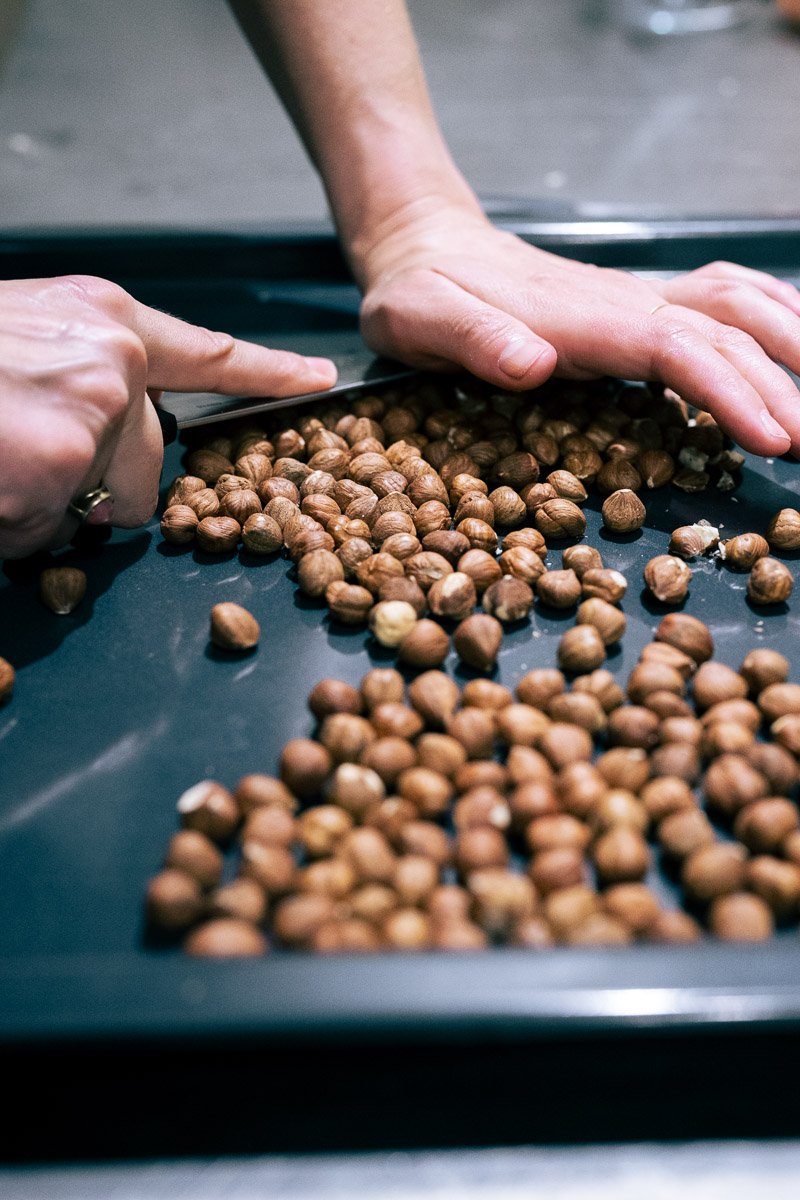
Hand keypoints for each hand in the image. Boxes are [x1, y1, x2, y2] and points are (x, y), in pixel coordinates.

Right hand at [0, 275, 335, 558]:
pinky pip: (46, 530)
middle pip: (150, 467)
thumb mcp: (24, 335)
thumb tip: (109, 427)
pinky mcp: (60, 459)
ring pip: (96, 506)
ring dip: (43, 505)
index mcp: (104, 317)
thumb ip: (82, 371)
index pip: (208, 351)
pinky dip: (8, 522)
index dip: (269, 371)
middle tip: (19, 449)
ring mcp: (92, 409)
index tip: (318, 379)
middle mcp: (113, 357)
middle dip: (92, 485)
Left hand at [358, 202, 799, 456]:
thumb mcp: (418, 318)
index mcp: (578, 316)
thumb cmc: (417, 292)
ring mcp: (634, 299)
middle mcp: (621, 301)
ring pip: (736, 306)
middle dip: (781, 383)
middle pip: (723, 331)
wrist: (426, 244)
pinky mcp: (636, 306)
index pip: (674, 347)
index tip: (772, 435)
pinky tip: (795, 347)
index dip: (729, 390)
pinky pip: (722, 302)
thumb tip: (535, 364)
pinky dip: (770, 319)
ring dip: (790, 344)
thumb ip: (473, 338)